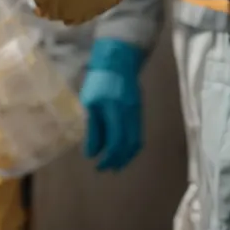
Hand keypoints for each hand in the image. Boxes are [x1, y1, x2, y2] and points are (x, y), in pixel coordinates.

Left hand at [79, 38, 144, 171]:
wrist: (119, 61)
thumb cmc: (99, 80)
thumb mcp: (90, 103)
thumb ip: (92, 128)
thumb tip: (91, 153)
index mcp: (116, 112)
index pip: (116, 142)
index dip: (109, 158)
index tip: (98, 166)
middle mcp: (131, 115)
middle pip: (129, 146)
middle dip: (118, 160)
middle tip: (106, 169)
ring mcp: (138, 114)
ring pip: (136, 142)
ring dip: (126, 156)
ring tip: (115, 164)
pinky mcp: (139, 112)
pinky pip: (138, 134)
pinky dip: (130, 146)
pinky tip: (121, 149)